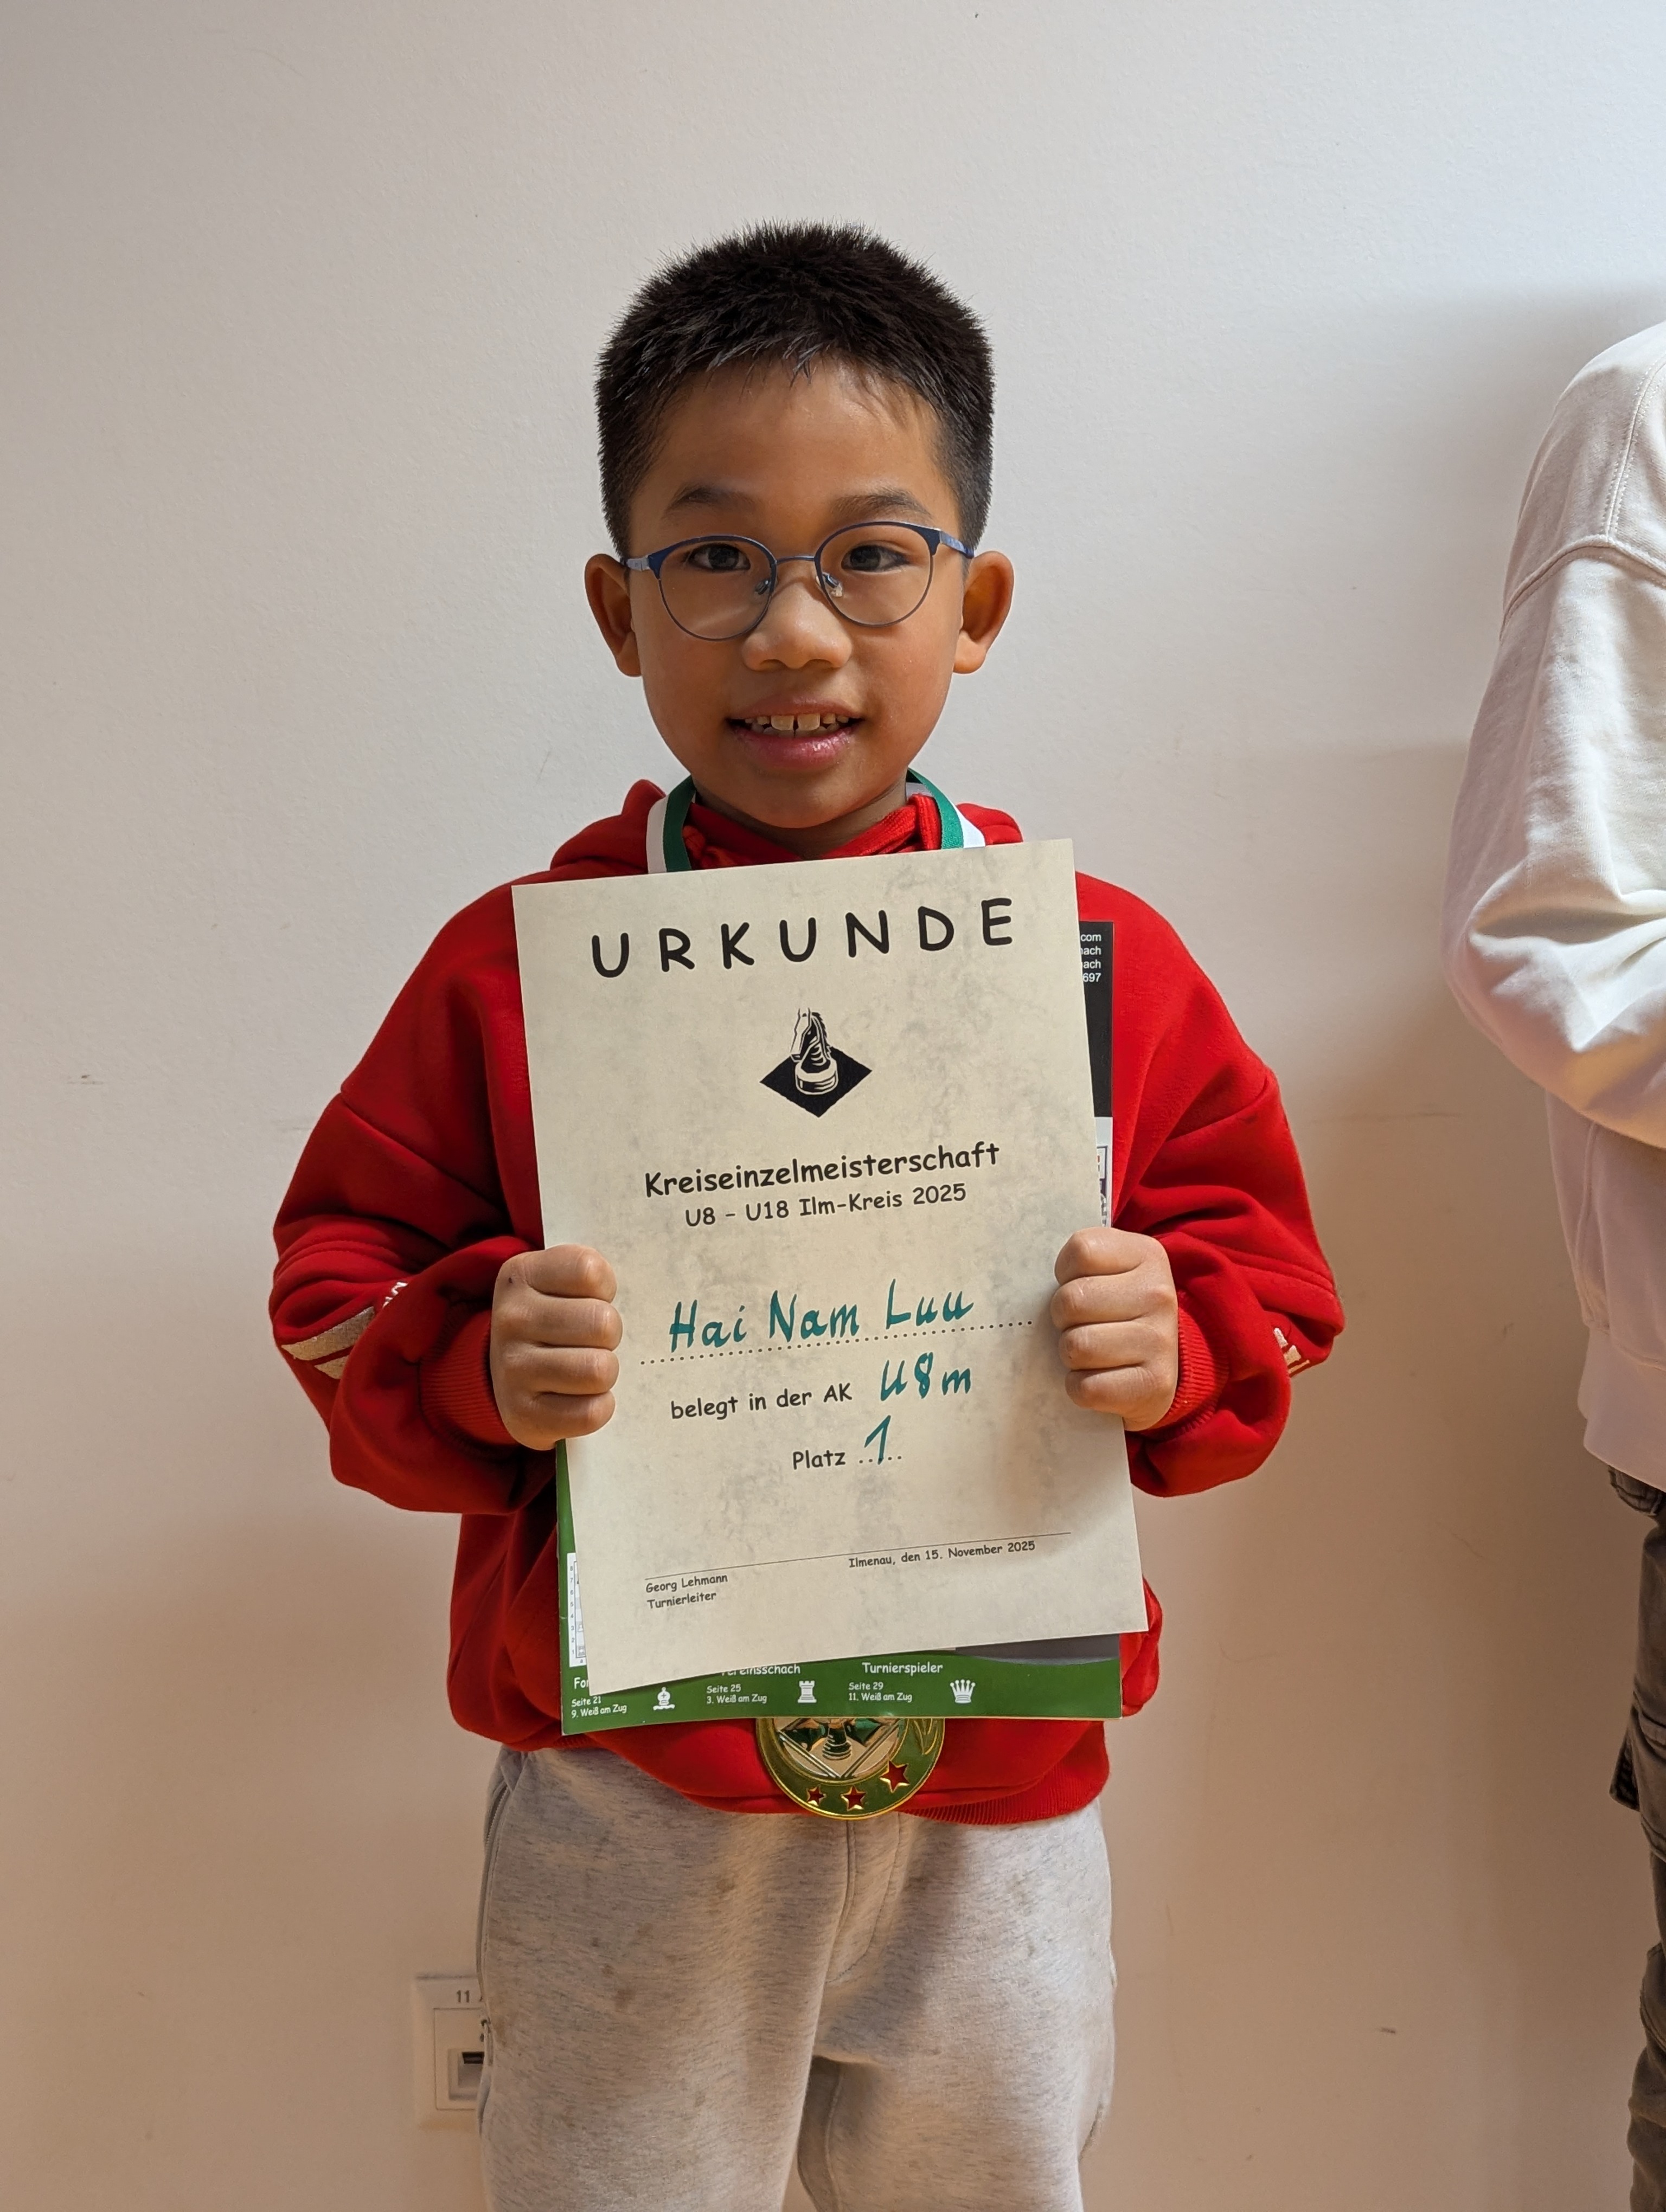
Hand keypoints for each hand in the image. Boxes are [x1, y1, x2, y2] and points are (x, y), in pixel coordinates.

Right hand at [489, 1246, 621, 1450]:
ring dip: (606, 1372)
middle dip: (610, 1335)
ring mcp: (512, 1369)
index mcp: (521, 1275)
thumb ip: (594, 1279)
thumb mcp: (558, 1284)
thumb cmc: (552, 1322)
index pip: (589, 1271)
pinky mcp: (523, 1414)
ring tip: (589, 1368)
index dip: (605, 1288)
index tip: (592, 1298)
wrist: (506, 1377)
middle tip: (595, 1341)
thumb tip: (649, 1298)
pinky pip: (591, 1412)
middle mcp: (512, 1319)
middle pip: (602, 1323)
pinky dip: (599, 1407)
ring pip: (599, 1370)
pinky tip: (583, 1397)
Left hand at [1049, 1227, 1178, 1431]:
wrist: (1156, 1371)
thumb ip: (1078, 1265)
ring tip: (1089, 1353)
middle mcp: (1158, 1294)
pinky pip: (1087, 1388)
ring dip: (1070, 1355)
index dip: (1065, 1274)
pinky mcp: (1154, 1383)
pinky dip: (1080, 1388)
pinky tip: (1096, 1378)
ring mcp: (1159, 1340)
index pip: (1081, 1251)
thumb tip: (1027, 1274)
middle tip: (1080, 1325)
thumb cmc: (1117, 1314)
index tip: (1078, 1286)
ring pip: (1076, 1346)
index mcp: (1145, 1255)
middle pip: (1072, 1301)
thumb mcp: (1108, 1272)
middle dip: (1063, 1318)